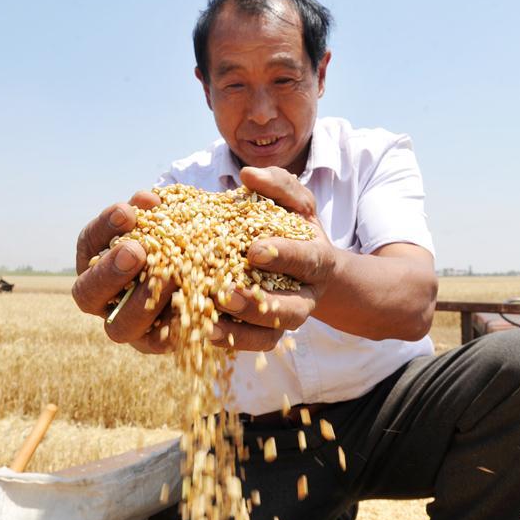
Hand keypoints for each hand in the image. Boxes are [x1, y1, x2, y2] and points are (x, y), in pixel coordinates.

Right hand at [72, 191, 176, 353]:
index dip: (104, 228)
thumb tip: (149, 200)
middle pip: (88, 293)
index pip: (89, 244)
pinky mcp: (155, 344)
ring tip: (170, 278)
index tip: (126, 211)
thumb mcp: (164, 221)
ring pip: (119, 327)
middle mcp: (102, 299)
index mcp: (96, 261)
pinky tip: (191, 307)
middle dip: (111, 272)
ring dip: (141, 303)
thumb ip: (154, 212)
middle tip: (135, 251)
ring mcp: (126, 326)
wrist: (202, 272)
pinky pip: (159, 342)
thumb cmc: (175, 238)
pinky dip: (174, 327)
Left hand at [210, 166, 338, 350]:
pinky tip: (201, 331)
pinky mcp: (266, 335)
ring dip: (239, 330)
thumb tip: (249, 174)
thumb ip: (278, 184)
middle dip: (260, 304)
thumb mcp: (294, 201)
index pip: (306, 260)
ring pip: (269, 335)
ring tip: (207, 321)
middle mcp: (306, 297)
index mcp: (317, 262)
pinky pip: (250, 345)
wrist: (305, 266)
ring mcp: (286, 321)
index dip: (283, 256)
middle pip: (290, 310)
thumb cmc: (295, 227)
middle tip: (226, 293)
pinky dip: (227, 340)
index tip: (254, 250)